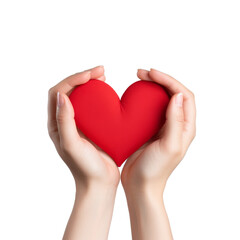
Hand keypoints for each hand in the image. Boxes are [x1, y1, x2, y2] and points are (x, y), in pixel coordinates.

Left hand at [48, 65, 119, 189]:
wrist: (99, 183)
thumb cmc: (84, 168)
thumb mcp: (71, 145)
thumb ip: (64, 121)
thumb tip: (61, 95)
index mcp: (56, 124)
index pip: (58, 92)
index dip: (73, 80)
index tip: (91, 75)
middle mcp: (66, 121)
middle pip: (69, 90)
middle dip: (83, 77)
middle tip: (100, 70)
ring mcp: (80, 123)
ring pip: (81, 96)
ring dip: (91, 83)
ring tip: (103, 76)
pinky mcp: (93, 126)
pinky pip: (93, 105)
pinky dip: (99, 95)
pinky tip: (109, 92)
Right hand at [121, 68, 195, 239]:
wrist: (140, 185)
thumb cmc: (155, 170)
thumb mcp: (169, 146)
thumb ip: (176, 121)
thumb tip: (177, 95)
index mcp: (186, 128)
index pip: (184, 95)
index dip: (169, 81)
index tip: (152, 73)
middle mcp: (177, 125)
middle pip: (173, 93)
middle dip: (160, 80)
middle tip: (142, 72)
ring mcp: (163, 126)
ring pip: (161, 99)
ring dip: (151, 86)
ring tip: (138, 78)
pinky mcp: (150, 129)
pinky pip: (149, 109)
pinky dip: (143, 98)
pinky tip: (133, 95)